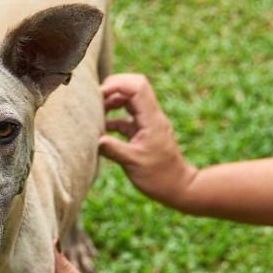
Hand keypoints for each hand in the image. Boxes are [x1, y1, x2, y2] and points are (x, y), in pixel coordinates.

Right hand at [99, 73, 198, 207]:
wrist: (177, 187)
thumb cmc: (159, 177)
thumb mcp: (134, 163)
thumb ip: (114, 149)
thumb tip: (95, 139)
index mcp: (151, 119)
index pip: (137, 87)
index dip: (116, 84)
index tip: (98, 96)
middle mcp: (151, 116)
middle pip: (133, 87)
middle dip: (112, 88)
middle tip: (95, 101)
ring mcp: (148, 123)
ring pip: (129, 101)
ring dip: (111, 103)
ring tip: (95, 115)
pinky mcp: (143, 133)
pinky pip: (126, 118)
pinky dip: (113, 119)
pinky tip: (101, 130)